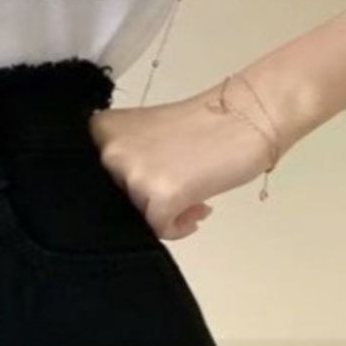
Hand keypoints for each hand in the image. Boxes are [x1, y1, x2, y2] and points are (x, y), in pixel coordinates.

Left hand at [87, 82, 277, 241]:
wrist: (251, 114)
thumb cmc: (204, 127)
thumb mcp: (147, 138)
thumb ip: (126, 164)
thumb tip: (124, 205)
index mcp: (103, 132)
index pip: (94, 183)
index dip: (123, 191)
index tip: (148, 185)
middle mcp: (111, 152)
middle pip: (114, 202)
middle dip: (146, 204)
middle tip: (178, 190)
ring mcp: (134, 174)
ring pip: (135, 217)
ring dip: (164, 215)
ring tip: (193, 198)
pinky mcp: (160, 195)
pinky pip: (159, 230)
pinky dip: (178, 228)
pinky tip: (197, 210)